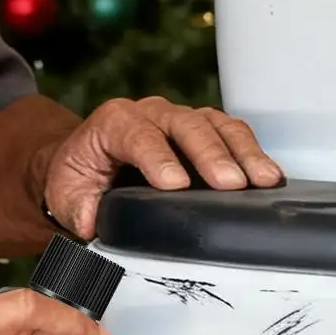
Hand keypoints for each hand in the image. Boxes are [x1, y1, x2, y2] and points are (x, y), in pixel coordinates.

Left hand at [43, 95, 281, 238]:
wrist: (88, 162)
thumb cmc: (81, 176)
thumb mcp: (67, 194)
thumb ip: (78, 208)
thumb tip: (93, 221)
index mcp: (113, 123)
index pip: (137, 134)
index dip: (157, 158)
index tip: (175, 185)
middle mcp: (150, 113)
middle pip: (185, 125)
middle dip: (210, 154)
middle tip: (230, 184)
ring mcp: (180, 119)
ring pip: (215, 124)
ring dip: (242, 151)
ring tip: (264, 180)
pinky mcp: (204, 131)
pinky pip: (231, 133)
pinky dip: (251, 152)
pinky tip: (269, 176)